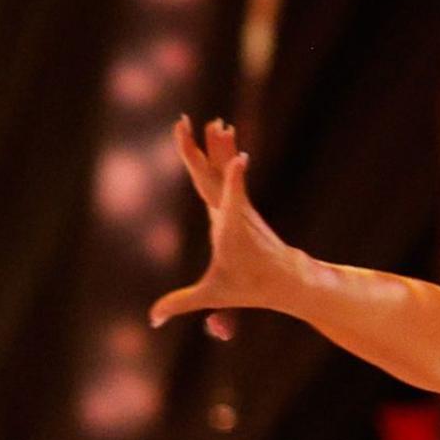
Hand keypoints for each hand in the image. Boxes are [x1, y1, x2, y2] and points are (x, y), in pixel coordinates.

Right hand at [148, 117, 305, 339]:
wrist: (287, 281)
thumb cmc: (251, 288)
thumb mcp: (214, 295)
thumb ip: (181, 303)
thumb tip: (152, 319)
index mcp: (229, 230)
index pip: (228, 199)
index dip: (231, 179)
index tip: (240, 160)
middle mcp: (233, 213)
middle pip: (212, 175)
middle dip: (201, 150)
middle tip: (187, 123)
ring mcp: (237, 207)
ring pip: (223, 169)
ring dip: (217, 146)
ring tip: (215, 121)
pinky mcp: (239, 205)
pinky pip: (229, 174)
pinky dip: (224, 155)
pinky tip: (225, 136)